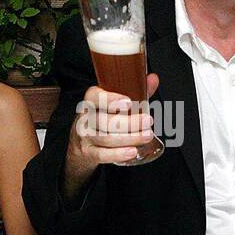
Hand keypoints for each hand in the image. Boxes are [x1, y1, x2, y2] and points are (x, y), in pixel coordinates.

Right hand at [62, 75, 159, 201]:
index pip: (95, 97)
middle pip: (105, 121)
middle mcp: (86, 118)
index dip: (111, 100)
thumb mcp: (115, 102)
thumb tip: (152, 79)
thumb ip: (135, 91)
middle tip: (148, 121)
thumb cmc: (103, 116)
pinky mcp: (89, 153)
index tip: (128, 102)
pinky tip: (132, 152)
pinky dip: (118, 154)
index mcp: (91, 101)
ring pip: (106, 138)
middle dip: (129, 123)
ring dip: (129, 138)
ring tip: (146, 136)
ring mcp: (86, 136)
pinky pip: (102, 155)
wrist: (82, 140)